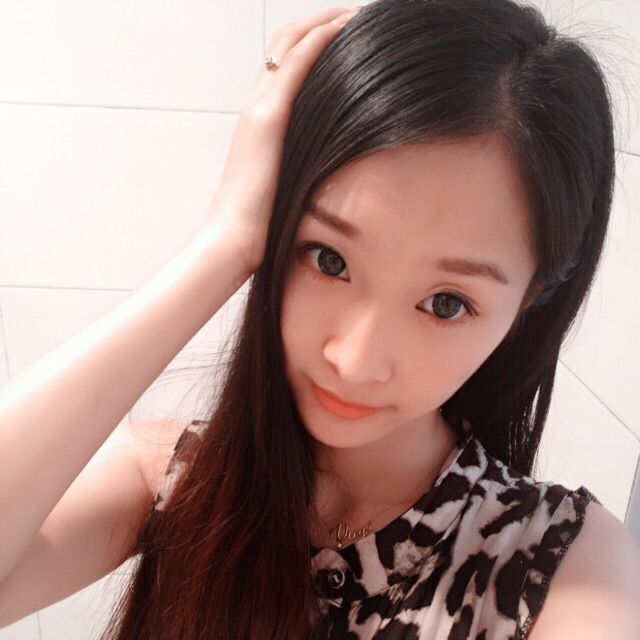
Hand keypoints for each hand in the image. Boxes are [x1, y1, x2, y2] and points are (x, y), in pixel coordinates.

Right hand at [201, 5, 360, 273]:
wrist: (232, 238)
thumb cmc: (259, 222)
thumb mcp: (282, 187)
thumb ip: (296, 170)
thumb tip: (323, 176)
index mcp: (260, 121)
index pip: (285, 64)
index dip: (313, 42)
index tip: (346, 35)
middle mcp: (256, 105)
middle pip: (285, 42)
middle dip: (321, 20)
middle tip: (356, 14)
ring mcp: (259, 109)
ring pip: (291, 43)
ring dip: (326, 22)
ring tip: (358, 14)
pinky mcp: (268, 119)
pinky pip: (297, 64)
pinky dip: (321, 40)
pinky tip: (347, 28)